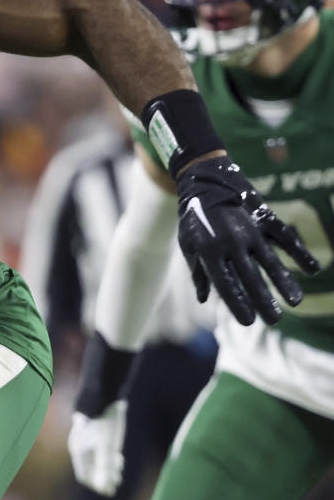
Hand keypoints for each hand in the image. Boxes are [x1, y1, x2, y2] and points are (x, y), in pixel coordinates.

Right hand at [68, 402, 126, 495]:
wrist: (104, 393)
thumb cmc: (105, 423)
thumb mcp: (107, 447)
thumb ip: (105, 468)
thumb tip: (106, 491)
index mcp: (78, 451)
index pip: (84, 476)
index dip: (97, 484)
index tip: (110, 489)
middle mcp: (80, 446)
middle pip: (90, 468)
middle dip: (104, 476)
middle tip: (118, 480)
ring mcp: (86, 438)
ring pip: (95, 459)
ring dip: (107, 467)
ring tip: (119, 468)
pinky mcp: (94, 431)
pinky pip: (98, 450)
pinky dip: (107, 457)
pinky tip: (118, 456)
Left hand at [175, 157, 319, 325]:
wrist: (206, 178)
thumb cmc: (194, 217)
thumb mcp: (187, 245)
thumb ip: (198, 272)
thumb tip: (204, 299)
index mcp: (209, 251)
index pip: (225, 284)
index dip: (237, 304)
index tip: (248, 321)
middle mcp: (231, 242)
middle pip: (250, 277)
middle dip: (263, 300)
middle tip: (274, 321)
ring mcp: (250, 229)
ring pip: (270, 260)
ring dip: (283, 281)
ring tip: (295, 301)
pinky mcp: (264, 218)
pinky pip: (285, 238)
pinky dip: (300, 253)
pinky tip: (313, 269)